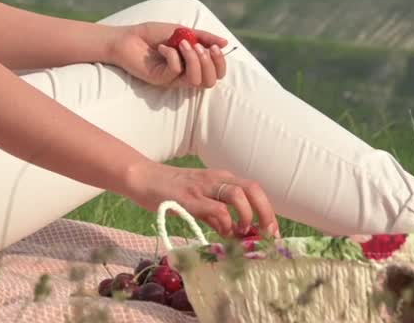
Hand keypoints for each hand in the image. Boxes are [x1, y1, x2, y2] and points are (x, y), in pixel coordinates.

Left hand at [107, 22, 231, 88]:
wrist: (127, 37)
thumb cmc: (152, 34)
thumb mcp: (182, 31)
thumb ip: (203, 37)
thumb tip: (225, 42)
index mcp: (192, 64)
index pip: (216, 73)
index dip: (220, 63)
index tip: (215, 47)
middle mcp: (184, 74)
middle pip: (209, 82)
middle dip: (209, 63)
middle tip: (199, 46)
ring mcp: (172, 79)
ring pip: (195, 81)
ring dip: (194, 60)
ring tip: (183, 44)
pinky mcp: (160, 80)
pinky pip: (175, 71)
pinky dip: (173, 56)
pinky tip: (162, 48)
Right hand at [123, 160, 279, 239]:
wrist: (142, 178)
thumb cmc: (170, 191)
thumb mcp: (198, 200)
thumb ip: (216, 215)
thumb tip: (234, 234)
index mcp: (222, 178)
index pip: (254, 189)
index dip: (267, 210)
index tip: (271, 232)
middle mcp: (217, 178)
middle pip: (253, 189)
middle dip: (265, 213)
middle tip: (267, 235)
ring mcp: (203, 187)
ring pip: (238, 196)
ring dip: (246, 217)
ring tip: (240, 233)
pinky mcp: (189, 198)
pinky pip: (216, 209)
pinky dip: (225, 223)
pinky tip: (221, 232)